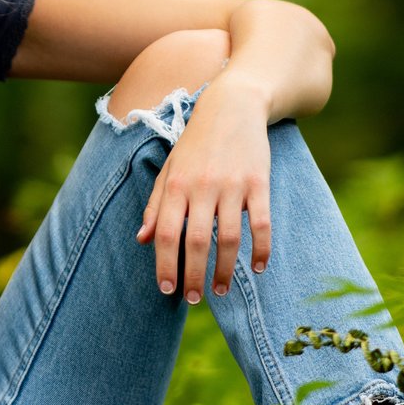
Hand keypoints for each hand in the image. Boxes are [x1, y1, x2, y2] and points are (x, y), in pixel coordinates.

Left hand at [135, 70, 272, 302]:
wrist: (233, 105)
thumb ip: (156, 205)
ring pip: (229, 238)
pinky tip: (258, 267)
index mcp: (177, 184)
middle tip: (193, 299)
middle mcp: (202, 186)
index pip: (166, 233)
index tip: (166, 289)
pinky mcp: (258, 183)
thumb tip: (142, 240)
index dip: (165, 264)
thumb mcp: (170, 168)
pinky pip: (261, 224)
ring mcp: (232, 185)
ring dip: (225, 270)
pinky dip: (261, 249)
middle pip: (196, 242)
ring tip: (220, 290)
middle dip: (193, 276)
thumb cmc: (197, 142)